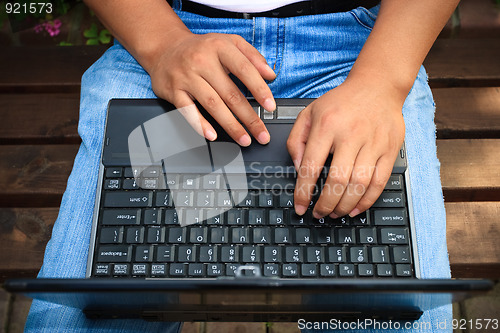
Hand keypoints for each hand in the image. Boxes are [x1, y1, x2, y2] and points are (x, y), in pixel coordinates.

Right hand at [148, 31, 276, 145]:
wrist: (165, 48)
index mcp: (219, 47)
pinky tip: (212, 135)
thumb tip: (270, 75)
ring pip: (212, 105)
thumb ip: (252, 56)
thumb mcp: (228, 42)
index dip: (259, 89)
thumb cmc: (201, 49)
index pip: (244, 69)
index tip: (270, 106)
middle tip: (261, 134)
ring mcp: (186, 77)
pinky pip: (188, 110)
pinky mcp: (173, 90)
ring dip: (231, 125)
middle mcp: (201, 61)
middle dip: (249, 117)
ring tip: (244, 139)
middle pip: (230, 93)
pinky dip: (200, 124)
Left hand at [287, 78, 405, 217]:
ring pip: (359, 185)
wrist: (377, 86)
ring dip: (345, 206)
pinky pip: (380, 182)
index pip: (311, 166)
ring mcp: (373, 143)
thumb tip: (299, 170)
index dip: (303, 192)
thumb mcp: (309, 113)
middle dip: (325, 204)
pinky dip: (367, 201)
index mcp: (326, 126)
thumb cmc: (341, 102)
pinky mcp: (390, 150)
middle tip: (319, 214)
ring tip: (335, 213)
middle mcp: (350, 135)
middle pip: (337, 180)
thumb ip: (296, 140)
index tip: (300, 206)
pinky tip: (356, 208)